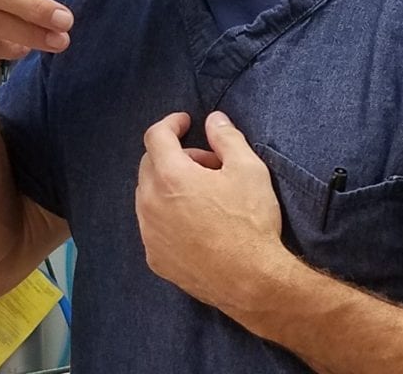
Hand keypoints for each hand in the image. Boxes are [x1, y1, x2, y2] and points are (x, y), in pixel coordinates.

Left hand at [135, 111, 286, 315]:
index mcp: (170, 176)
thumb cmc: (251, 223)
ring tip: (205, 195)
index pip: (156, 136)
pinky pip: (152, 224)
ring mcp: (149, 234)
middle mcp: (150, 203)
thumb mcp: (248, 169)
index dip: (171, 123)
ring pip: (148, 194)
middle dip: (177, 155)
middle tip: (209, 165)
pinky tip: (195, 222)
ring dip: (170, 185)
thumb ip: (226, 137)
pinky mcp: (155, 259)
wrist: (253, 283)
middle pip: (150, 164)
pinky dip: (167, 214)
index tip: (186, 122)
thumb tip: (213, 119)